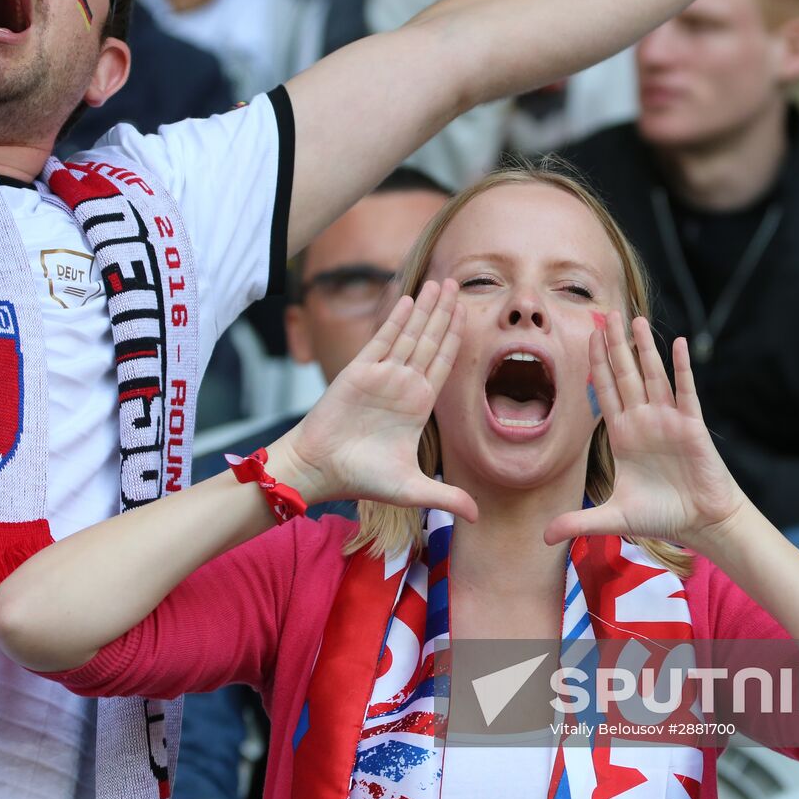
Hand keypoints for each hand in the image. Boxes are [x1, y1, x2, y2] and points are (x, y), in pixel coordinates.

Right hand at [288, 280, 477, 520]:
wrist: (320, 470)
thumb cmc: (361, 478)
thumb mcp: (411, 489)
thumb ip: (445, 496)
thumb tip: (478, 516)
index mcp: (418, 405)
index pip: (444, 363)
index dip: (456, 338)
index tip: (469, 314)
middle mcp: (403, 385)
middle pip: (430, 340)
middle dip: (444, 312)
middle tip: (458, 283)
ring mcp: (382, 375)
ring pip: (409, 333)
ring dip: (424, 308)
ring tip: (439, 282)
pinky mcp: (359, 370)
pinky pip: (382, 338)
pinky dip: (395, 318)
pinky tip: (408, 298)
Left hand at [544, 312, 747, 547]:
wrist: (701, 523)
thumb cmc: (662, 516)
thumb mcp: (614, 518)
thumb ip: (579, 521)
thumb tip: (544, 538)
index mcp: (623, 435)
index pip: (604, 391)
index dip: (594, 365)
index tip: (585, 337)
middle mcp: (643, 421)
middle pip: (625, 374)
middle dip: (614, 345)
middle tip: (605, 313)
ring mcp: (668, 419)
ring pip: (653, 375)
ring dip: (644, 348)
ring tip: (635, 319)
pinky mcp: (691, 425)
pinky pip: (685, 390)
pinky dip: (681, 367)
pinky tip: (676, 343)